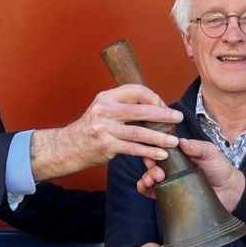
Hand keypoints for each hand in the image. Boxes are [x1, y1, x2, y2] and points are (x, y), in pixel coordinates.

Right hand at [30, 85, 182, 179]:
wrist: (67, 146)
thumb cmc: (91, 127)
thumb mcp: (103, 108)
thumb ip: (124, 106)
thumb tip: (154, 107)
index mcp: (106, 97)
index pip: (135, 91)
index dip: (153, 97)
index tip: (163, 107)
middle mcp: (105, 110)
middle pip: (140, 111)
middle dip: (163, 115)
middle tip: (177, 118)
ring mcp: (105, 129)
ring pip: (139, 132)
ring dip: (159, 138)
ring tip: (173, 141)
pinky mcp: (106, 146)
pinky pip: (132, 149)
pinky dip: (149, 152)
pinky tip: (160, 155)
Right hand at [138, 138, 245, 210]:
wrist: (230, 191)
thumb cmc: (221, 168)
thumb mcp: (211, 153)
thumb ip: (198, 147)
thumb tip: (182, 141)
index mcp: (180, 155)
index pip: (161, 149)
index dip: (153, 149)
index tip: (153, 152)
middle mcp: (173, 167)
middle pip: (154, 164)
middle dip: (150, 166)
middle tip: (156, 172)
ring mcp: (171, 182)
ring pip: (151, 178)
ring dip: (146, 177)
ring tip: (152, 180)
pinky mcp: (171, 196)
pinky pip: (154, 193)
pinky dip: (145, 190)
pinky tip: (145, 188)